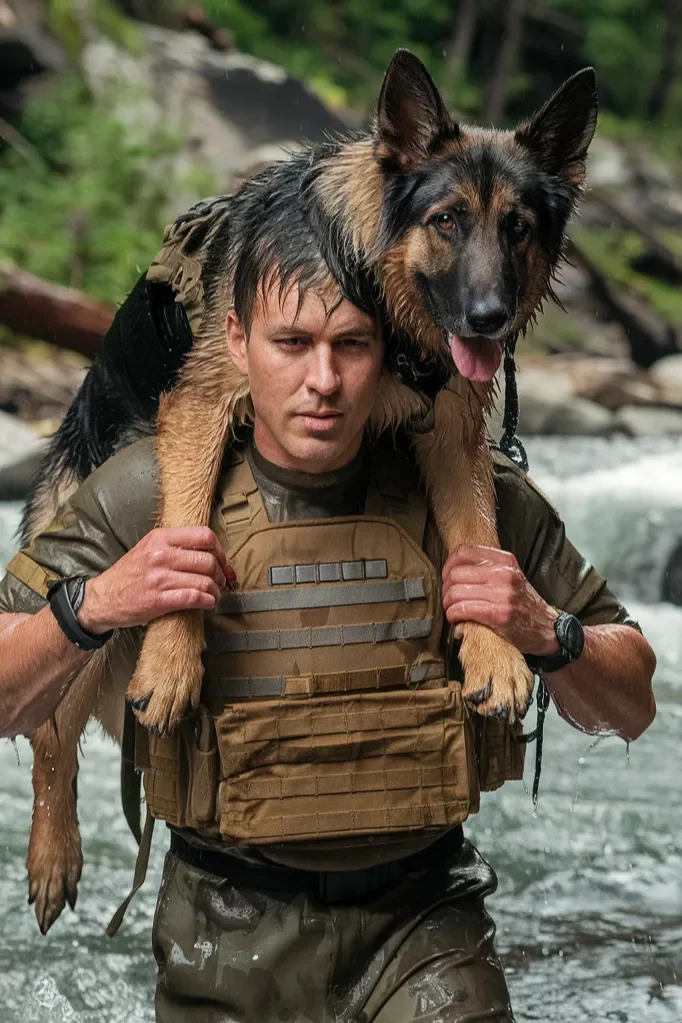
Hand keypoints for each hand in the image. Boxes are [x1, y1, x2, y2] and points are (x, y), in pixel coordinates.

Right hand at [77, 527, 235, 633]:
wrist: (102, 598)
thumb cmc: (129, 574)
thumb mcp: (148, 548)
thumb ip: (175, 546)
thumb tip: (210, 551)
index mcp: (160, 538)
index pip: (204, 536)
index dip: (220, 550)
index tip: (222, 560)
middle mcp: (160, 555)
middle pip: (208, 560)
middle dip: (220, 573)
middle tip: (220, 580)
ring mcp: (159, 578)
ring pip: (204, 580)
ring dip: (216, 590)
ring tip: (215, 593)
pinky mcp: (158, 600)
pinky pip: (194, 598)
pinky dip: (208, 601)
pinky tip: (208, 603)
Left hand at [442, 545, 559, 656]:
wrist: (547, 627)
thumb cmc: (522, 603)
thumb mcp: (510, 575)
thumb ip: (487, 567)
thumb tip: (453, 568)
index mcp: (505, 560)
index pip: (464, 552)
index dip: (448, 565)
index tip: (446, 578)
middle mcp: (504, 574)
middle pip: (456, 574)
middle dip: (445, 589)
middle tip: (448, 599)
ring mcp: (502, 594)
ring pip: (456, 592)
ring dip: (447, 604)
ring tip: (451, 610)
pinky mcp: (499, 614)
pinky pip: (463, 609)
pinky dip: (453, 615)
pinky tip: (455, 619)